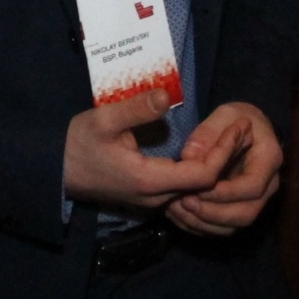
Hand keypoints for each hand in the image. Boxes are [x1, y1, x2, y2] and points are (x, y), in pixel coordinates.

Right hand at [65, 88, 225, 209]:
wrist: (53, 171)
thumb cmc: (76, 143)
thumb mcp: (103, 120)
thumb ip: (136, 109)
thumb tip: (167, 95)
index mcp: (149, 180)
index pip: (203, 175)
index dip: (225, 152)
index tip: (240, 128)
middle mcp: (156, 198)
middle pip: (206, 186)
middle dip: (228, 159)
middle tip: (245, 131)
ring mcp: (152, 202)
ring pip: (196, 193)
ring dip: (218, 169)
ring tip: (234, 140)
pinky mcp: (147, 199)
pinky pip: (184, 193)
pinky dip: (202, 176)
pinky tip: (210, 155)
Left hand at [165, 102, 283, 235]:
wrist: (247, 129)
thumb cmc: (236, 120)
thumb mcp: (223, 115)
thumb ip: (207, 134)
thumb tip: (188, 157)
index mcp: (269, 160)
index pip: (253, 187)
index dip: (225, 192)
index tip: (197, 188)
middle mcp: (268, 186)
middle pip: (246, 214)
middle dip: (213, 213)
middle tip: (184, 201)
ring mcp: (256, 201)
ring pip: (234, 226)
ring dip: (204, 223)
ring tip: (177, 209)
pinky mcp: (240, 208)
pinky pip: (223, 228)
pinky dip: (201, 226)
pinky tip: (179, 215)